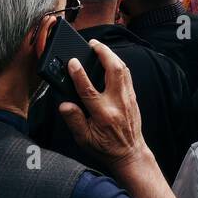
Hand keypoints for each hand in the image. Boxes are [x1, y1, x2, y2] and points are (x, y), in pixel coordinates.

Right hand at [58, 40, 150, 171]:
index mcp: (103, 115)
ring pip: (123, 70)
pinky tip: (111, 61)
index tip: (72, 62)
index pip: (89, 90)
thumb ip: (74, 120)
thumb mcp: (84, 139)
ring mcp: (128, 99)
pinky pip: (127, 76)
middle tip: (93, 44)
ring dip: (112, 56)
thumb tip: (64, 104)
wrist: (130, 154)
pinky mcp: (133, 98)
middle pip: (114, 71)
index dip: (79, 74)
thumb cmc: (105, 148)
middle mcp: (117, 103)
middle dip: (104, 53)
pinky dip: (119, 65)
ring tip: (101, 48)